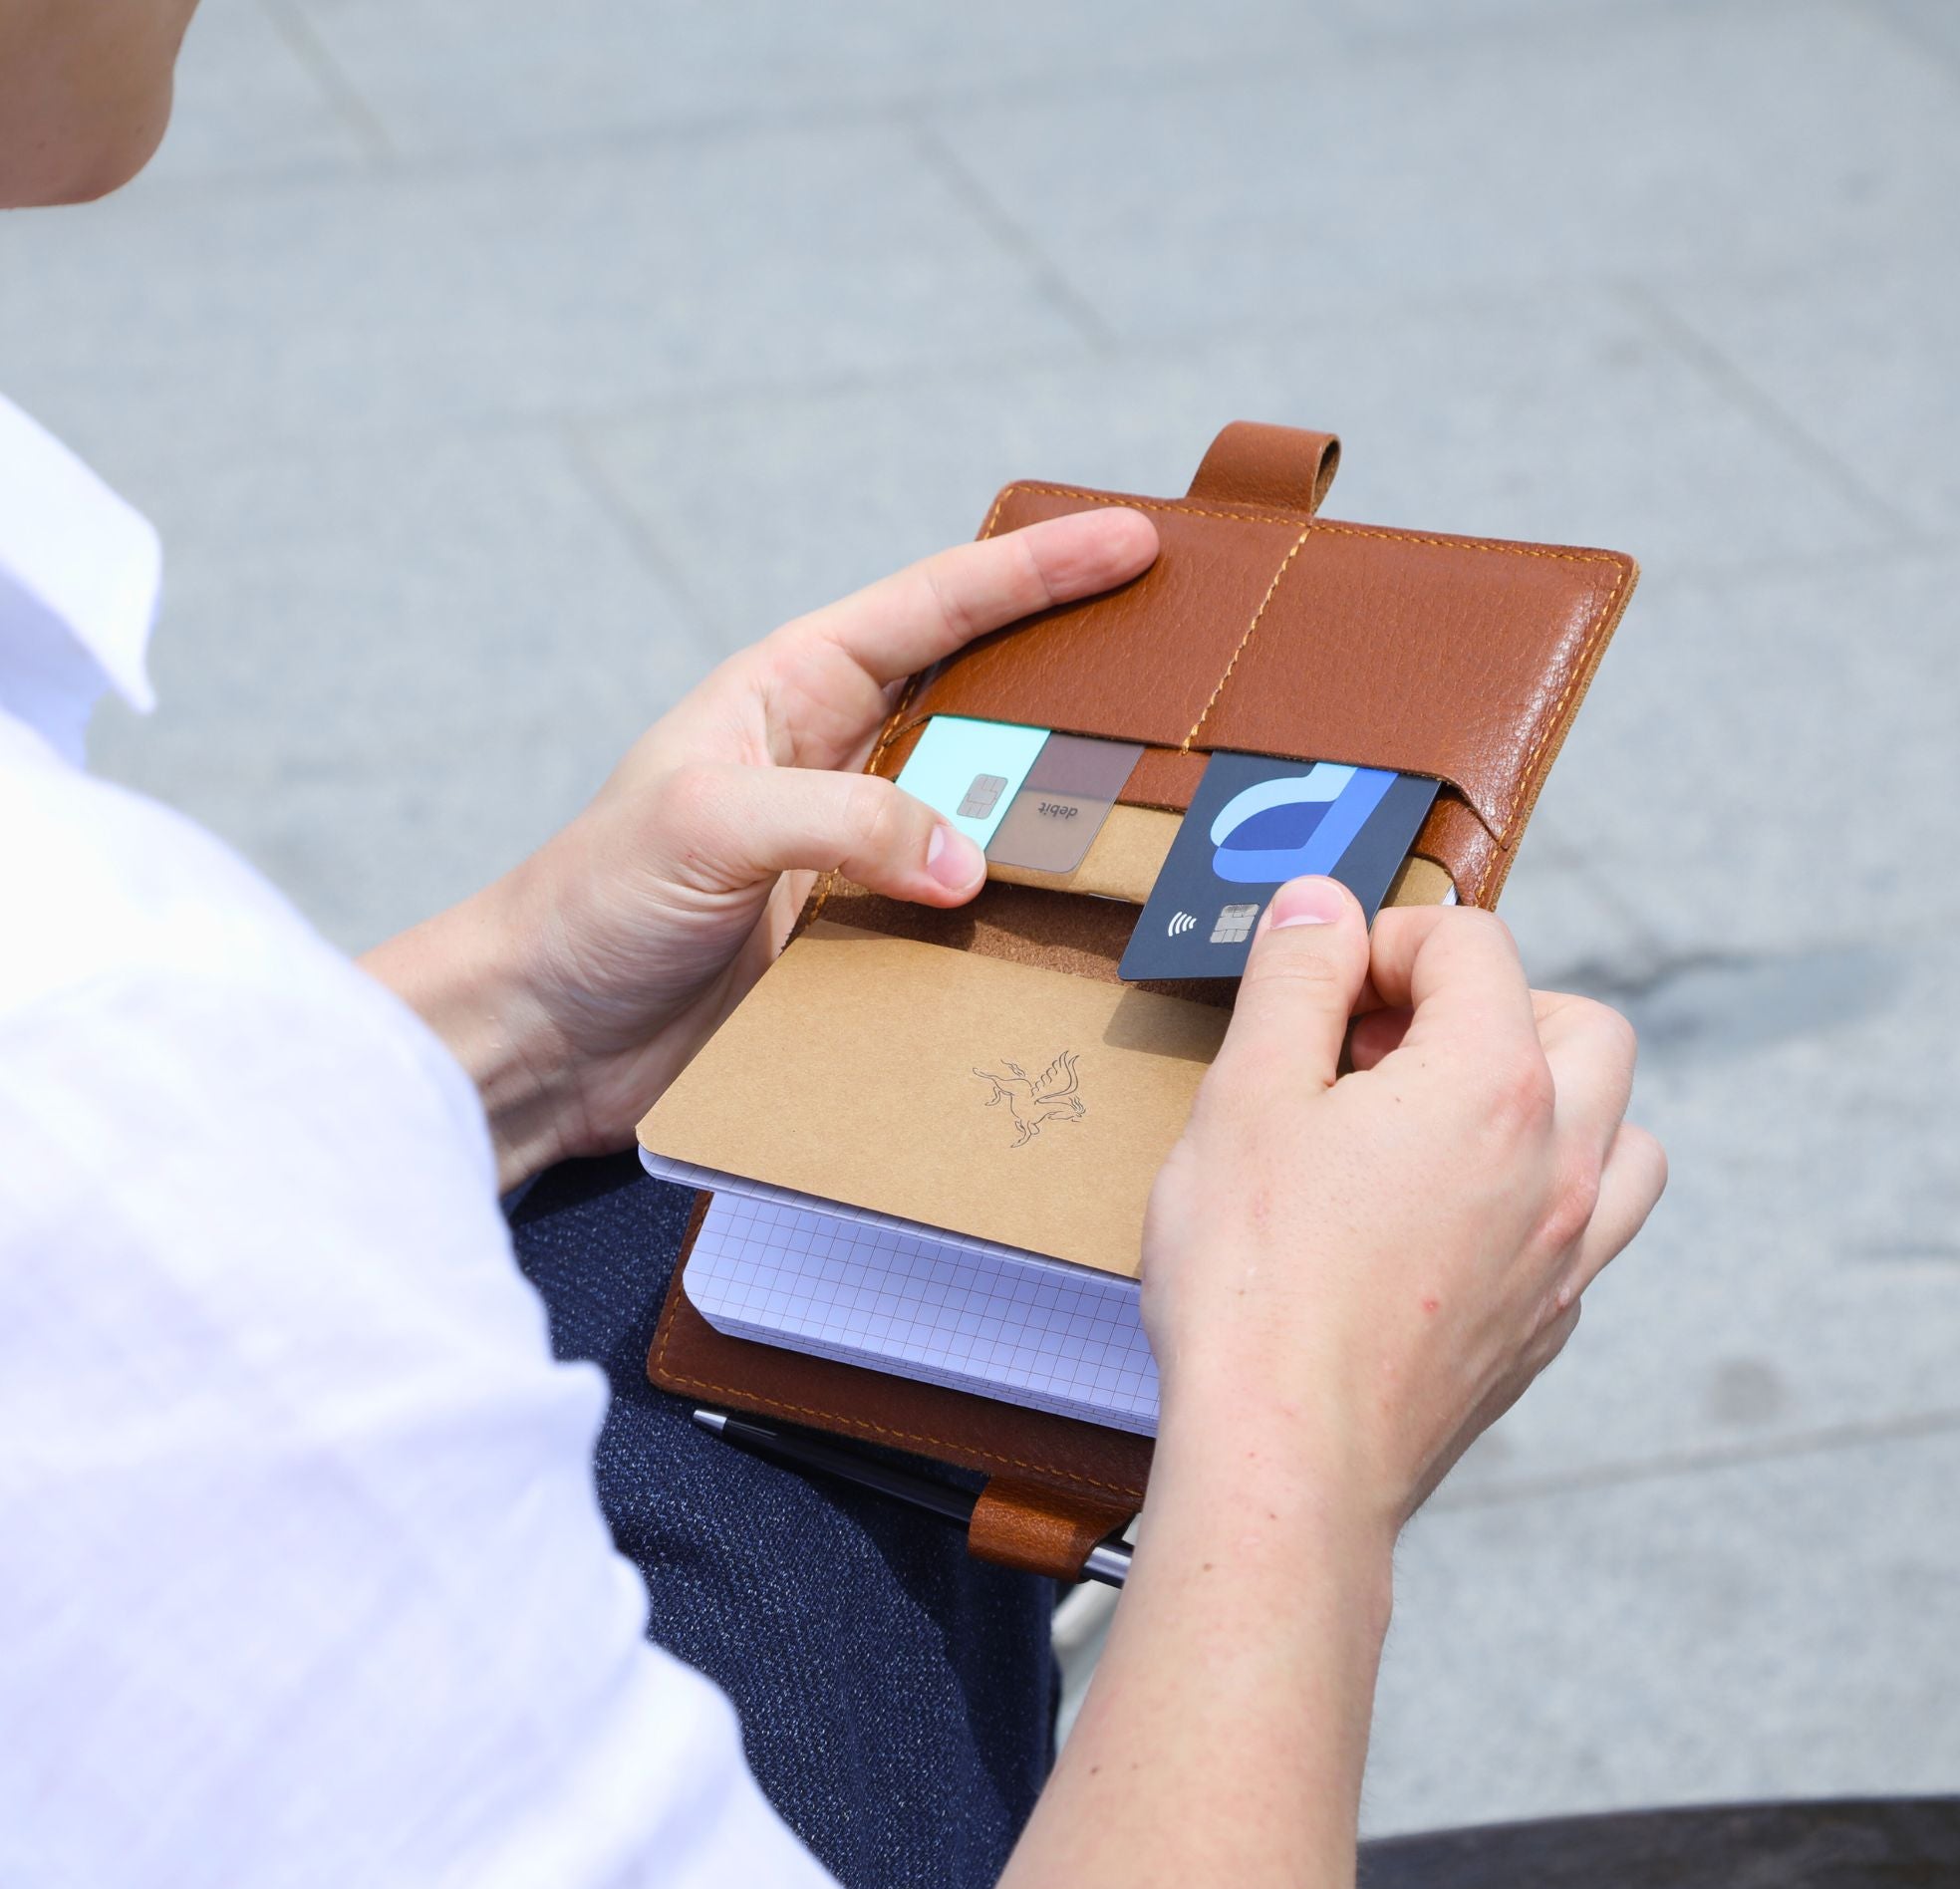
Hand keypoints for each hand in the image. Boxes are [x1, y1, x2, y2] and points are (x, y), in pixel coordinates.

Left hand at [365, 506, 1158, 1184]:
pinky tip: (1073, 928)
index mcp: (791, 691)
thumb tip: (967, 863)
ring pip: (984, 816)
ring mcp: (852, 856)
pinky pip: (958, 918)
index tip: (1131, 542)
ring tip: (1155, 809)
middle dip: (1075, 683)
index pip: (934, 608)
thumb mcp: (707, 824)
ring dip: (1057, 815)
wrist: (543, 1038)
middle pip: (982, 704)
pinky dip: (1014, 919)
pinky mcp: (858, 943)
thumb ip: (843, 820)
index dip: (1035, 571)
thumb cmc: (591, 902)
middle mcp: (835, 763)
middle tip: (1179, 674)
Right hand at [962, 889, 1662, 1888]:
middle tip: (1387, 1040)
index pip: (1473, 946)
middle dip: (1492, 1004)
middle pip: (1581, 1024)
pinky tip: (1445, 1219)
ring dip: (1550, 1099)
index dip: (1387, 940)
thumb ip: (1295, 980)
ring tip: (1444, 1121)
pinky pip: (1586, 1230)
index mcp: (1491, 1083)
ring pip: (1620, 1134)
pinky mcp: (1544, 1330)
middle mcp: (1559, 1161)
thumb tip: (1323, 904)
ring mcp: (1566, 1255)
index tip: (1323, 981)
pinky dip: (1539, 1194)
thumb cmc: (1256, 1283)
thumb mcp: (1246, 1097)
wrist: (1287, 1460)